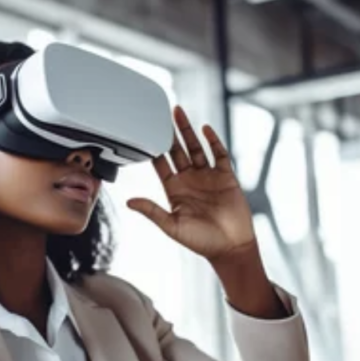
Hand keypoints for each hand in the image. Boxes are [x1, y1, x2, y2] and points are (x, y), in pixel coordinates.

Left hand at [128, 106, 255, 261]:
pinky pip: (219, 154)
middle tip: (161, 114)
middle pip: (177, 150)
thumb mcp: (172, 226)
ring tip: (179, 113)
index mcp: (175, 190)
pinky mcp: (226, 176)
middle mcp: (190, 180)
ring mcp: (208, 176)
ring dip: (188, 131)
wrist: (230, 247)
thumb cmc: (201, 241)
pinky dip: (213, 141)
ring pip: (196, 148)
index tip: (145, 132)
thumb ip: (152, 211)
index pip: (161, 164)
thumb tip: (129, 201)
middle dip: (170, 133)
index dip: (154, 149)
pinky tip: (206, 129)